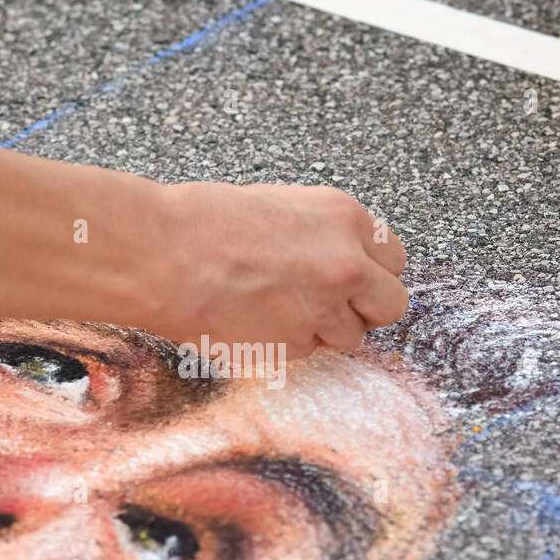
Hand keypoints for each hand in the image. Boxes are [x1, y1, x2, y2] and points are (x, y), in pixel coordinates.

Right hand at [150, 181, 407, 358]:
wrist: (164, 255)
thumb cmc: (205, 223)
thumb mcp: (283, 207)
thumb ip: (326, 237)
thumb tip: (344, 263)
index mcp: (346, 220)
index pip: (395, 260)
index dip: (371, 272)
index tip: (353, 278)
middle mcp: (347, 266)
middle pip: (392, 305)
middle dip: (365, 308)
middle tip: (331, 304)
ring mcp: (324, 311)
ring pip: (352, 337)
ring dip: (325, 330)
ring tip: (279, 309)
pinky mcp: (295, 347)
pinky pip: (308, 352)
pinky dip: (288, 344)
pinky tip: (255, 320)